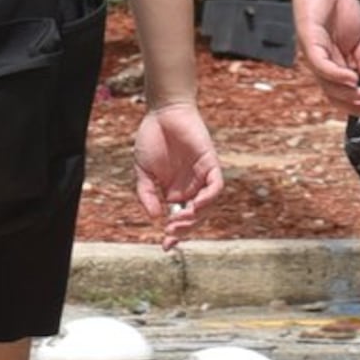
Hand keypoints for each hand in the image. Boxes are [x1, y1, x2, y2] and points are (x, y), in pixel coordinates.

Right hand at [135, 101, 224, 247]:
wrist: (161, 112)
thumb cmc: (152, 139)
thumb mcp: (143, 172)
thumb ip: (146, 194)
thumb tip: (153, 217)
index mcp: (175, 192)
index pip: (181, 220)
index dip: (176, 235)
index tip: (165, 246)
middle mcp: (191, 187)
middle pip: (196, 217)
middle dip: (186, 229)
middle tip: (171, 232)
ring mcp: (201, 176)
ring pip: (209, 206)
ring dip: (197, 217)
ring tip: (180, 220)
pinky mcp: (210, 163)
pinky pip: (216, 186)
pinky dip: (209, 198)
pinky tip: (196, 205)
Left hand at [294, 0, 359, 118]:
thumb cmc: (337, 8)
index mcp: (332, 65)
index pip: (342, 92)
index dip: (357, 105)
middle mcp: (320, 63)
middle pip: (333, 94)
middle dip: (353, 105)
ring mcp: (312, 53)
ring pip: (326, 83)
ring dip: (347, 93)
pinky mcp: (308, 40)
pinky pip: (321, 64)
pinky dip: (336, 74)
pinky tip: (351, 79)